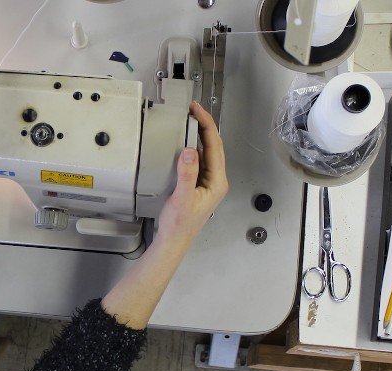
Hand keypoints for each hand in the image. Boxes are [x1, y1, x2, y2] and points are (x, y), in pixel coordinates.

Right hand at [156, 102, 228, 241]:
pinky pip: (198, 160)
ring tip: (189, 121)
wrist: (174, 240)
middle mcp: (216, 180)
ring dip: (199, 135)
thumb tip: (190, 150)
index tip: (197, 111)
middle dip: (204, 126)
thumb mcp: (182, 197)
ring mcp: (208, 182)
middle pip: (214, 146)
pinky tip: (183, 143)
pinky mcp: (198, 184)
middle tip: (193, 110)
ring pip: (206, 152)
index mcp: (217, 181)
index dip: (206, 125)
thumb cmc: (180, 224)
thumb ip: (187, 173)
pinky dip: (192, 147)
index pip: (215, 146)